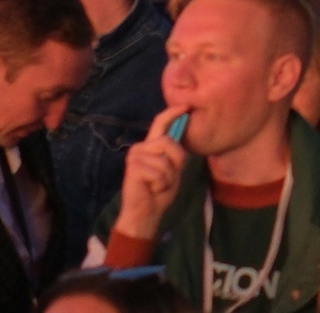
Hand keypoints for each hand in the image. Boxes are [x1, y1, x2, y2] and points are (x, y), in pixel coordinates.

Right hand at [115, 107, 192, 239]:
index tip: (186, 106)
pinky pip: (159, 172)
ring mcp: (135, 156)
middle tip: (167, 178)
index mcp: (151, 146)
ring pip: (165, 159)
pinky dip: (161, 184)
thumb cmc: (160, 191)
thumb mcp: (172, 168)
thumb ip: (174, 152)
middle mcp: (140, 147)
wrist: (146, 213)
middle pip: (169, 142)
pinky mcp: (133, 168)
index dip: (173, 113)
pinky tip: (152, 189)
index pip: (160, 123)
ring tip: (157, 184)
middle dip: (176, 162)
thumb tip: (182, 129)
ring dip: (168, 176)